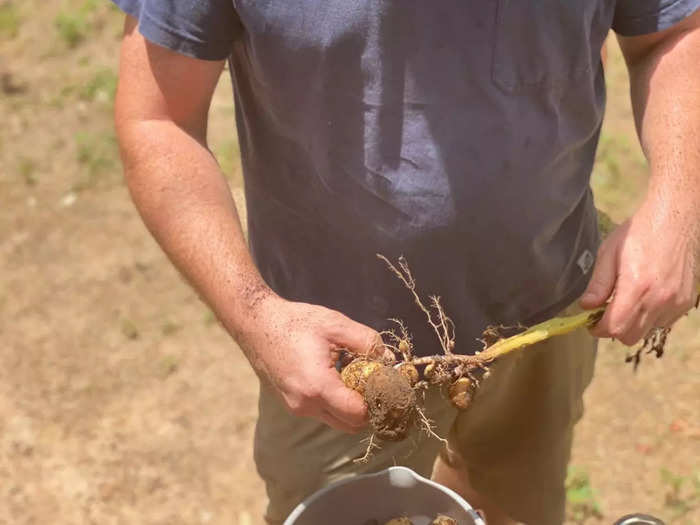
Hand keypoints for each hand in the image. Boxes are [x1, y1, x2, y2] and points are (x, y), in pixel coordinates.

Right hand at [237, 295, 384, 432]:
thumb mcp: (336, 325)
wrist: (256, 323)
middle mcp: (305, 405)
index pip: (358, 414)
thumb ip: (366, 342)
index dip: (376, 401)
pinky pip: (321, 413)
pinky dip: (334, 403)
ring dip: (349, 407)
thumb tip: (389, 359)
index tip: (384, 383)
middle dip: (366, 408)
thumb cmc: (295, 322)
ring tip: (353, 377)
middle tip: (373, 383)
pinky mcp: (290, 405)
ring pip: (335, 421)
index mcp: (318, 387)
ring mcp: (295, 408)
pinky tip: (335, 377)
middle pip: (349, 425)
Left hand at [580, 198, 698, 344]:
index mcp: (637, 287)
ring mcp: (676, 301)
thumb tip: (586, 306)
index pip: (615, 327)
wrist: (675, 218)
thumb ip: (598, 284)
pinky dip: (652, 316)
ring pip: (648, 331)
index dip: (599, 329)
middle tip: (606, 313)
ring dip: (634, 323)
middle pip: (631, 337)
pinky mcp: (687, 300)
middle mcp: (659, 299)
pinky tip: (646, 296)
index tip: (591, 322)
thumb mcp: (609, 253)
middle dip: (614, 329)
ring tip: (628, 300)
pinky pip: (665, 321)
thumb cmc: (639, 232)